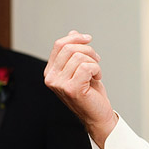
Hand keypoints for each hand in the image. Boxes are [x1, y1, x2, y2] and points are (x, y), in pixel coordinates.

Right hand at [44, 30, 117, 147]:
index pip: (59, 45)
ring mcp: (60, 85)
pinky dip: (96, 69)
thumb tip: (73, 33)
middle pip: (69, 48)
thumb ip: (74, 52)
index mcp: (51, 72)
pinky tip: (97, 78)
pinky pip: (87, 67)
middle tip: (96, 60)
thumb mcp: (80, 68)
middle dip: (88, 50)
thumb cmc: (90, 93)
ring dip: (93, 62)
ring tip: (96, 73)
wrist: (97, 115)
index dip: (75, 38)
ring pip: (79, 57)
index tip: (88, 38)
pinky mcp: (72, 89)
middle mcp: (51, 78)